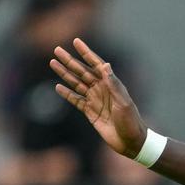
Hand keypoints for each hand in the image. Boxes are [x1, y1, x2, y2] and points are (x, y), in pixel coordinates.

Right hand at [51, 37, 147, 158]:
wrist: (131, 142)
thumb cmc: (131, 121)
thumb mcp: (123, 102)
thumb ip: (113, 84)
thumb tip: (105, 65)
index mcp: (111, 84)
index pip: (96, 64)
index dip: (86, 53)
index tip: (76, 41)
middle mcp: (101, 89)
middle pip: (82, 71)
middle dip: (69, 60)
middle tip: (56, 49)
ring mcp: (95, 100)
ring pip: (76, 83)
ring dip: (64, 73)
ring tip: (53, 63)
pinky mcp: (90, 112)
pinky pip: (76, 100)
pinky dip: (67, 94)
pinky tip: (58, 87)